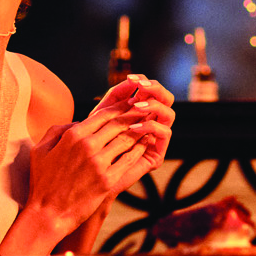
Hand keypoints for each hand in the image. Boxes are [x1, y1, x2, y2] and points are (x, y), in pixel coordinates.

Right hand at [16, 76, 174, 245]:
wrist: (48, 214)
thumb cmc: (43, 183)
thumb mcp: (41, 150)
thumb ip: (58, 130)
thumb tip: (78, 122)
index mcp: (72, 136)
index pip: (103, 114)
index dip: (120, 106)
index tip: (130, 102)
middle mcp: (87, 145)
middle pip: (118, 124)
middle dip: (134, 114)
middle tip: (147, 108)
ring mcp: (98, 163)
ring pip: (126, 140)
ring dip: (140, 130)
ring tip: (150, 123)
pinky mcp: (107, 180)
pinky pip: (129, 160)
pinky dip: (140, 149)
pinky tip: (146, 144)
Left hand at [91, 75, 174, 195]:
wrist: (87, 177)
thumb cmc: (89, 145)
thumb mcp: (100, 116)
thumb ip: (115, 97)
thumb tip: (132, 79)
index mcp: (139, 112)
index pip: (150, 90)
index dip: (144, 82)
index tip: (133, 78)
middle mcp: (151, 123)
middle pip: (165, 98)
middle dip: (156, 89)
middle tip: (143, 86)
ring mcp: (155, 139)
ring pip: (169, 113)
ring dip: (155, 105)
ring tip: (138, 105)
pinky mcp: (156, 154)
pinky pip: (165, 133)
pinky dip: (152, 125)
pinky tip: (135, 126)